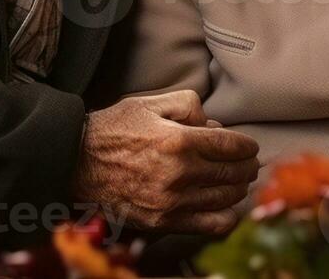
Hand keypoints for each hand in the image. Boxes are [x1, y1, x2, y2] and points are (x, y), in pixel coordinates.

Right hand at [73, 90, 259, 234]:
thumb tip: (212, 125)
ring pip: (226, 198)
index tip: (250, 146)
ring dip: (239, 188)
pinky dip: (227, 217)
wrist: (79, 162)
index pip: (231, 146)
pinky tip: (227, 207)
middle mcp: (180, 173)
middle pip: (233, 173)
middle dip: (247, 166)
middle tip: (249, 163)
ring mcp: (173, 201)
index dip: (246, 146)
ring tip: (239, 181)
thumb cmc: (114, 130)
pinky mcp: (165, 221)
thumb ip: (187, 104)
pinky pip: (210, 225)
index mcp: (179, 141)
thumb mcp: (150, 102)